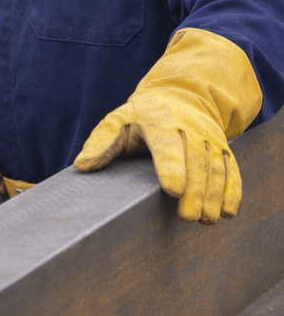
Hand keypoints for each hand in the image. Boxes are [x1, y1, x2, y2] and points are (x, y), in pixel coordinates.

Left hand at [72, 28, 258, 222]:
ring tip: (207, 220)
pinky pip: (231, 169)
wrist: (181, 95)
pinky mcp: (223, 148)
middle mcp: (190, 128)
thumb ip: (101, 142)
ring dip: (214, 194)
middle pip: (196, 161)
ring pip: (215, 167)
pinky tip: (228, 212)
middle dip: (195, 189)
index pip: (167, 146)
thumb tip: (83, 165)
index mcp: (160, 122)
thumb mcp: (118, 120)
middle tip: (189, 216)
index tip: (173, 191)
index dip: (172, 168)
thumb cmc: (142, 116)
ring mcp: (209, 138)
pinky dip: (233, 190)